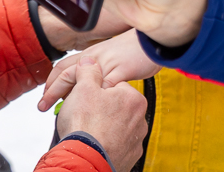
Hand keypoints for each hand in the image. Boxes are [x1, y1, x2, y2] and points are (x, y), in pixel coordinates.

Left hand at [40, 31, 160, 110]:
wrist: (154, 40)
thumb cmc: (136, 49)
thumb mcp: (111, 55)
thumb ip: (98, 67)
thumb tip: (88, 82)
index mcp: (91, 53)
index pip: (62, 66)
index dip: (50, 81)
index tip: (45, 95)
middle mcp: (95, 57)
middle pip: (65, 73)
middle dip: (51, 91)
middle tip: (43, 106)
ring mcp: (107, 63)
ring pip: (80, 81)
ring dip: (68, 98)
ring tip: (60, 112)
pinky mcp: (121, 70)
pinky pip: (105, 87)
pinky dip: (96, 99)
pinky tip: (92, 110)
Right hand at [56, 56, 146, 171]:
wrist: (84, 160)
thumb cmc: (85, 126)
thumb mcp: (83, 89)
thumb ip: (88, 71)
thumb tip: (89, 62)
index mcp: (133, 98)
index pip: (115, 88)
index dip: (96, 93)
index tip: (86, 101)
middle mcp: (140, 118)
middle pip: (117, 108)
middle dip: (102, 111)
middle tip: (85, 118)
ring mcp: (137, 138)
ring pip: (118, 127)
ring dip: (105, 128)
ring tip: (90, 132)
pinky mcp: (131, 154)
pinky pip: (119, 144)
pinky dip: (108, 143)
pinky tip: (97, 143)